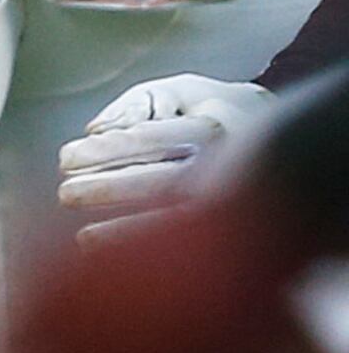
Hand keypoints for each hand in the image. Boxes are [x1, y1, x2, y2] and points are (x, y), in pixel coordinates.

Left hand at [59, 74, 274, 240]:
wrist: (288, 140)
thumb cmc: (214, 111)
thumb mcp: (180, 92)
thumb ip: (135, 106)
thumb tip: (94, 130)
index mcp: (213, 126)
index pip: (152, 138)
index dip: (106, 151)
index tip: (65, 159)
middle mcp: (229, 166)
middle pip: (163, 181)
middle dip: (111, 190)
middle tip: (66, 194)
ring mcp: (238, 201)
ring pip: (180, 220)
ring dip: (129, 232)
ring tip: (85, 236)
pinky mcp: (239, 228)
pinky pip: (193, 245)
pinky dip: (153, 253)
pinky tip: (122, 260)